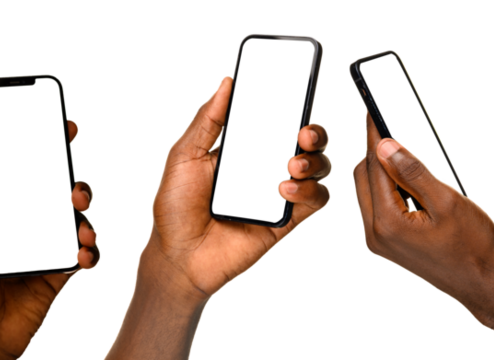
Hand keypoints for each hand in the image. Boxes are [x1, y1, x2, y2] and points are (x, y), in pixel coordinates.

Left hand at [0, 118, 99, 359]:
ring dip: (85, 218)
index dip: (44, 145)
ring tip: (80, 228)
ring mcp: (45, 244)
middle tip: (72, 190)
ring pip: (76, 217)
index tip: (63, 127)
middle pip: (58, 188)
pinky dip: (91, 252)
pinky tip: (82, 256)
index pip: (24, 168)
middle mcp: (25, 221)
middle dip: (74, 183)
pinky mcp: (61, 268)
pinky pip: (86, 252)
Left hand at [147, 75, 331, 301]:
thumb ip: (209, 119)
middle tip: (302, 134)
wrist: (178, 257)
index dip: (292, 107)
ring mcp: (278, 194)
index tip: (296, 94)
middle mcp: (265, 168)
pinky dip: (309, 190)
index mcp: (244, 149)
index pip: (277, 121)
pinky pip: (315, 200)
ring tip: (292, 165)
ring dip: (313, 161)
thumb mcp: (185, 155)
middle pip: (306, 142)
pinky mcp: (286, 221)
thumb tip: (228, 82)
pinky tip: (285, 189)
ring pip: (318, 168)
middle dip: (314, 132)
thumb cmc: (175, 208)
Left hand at [352, 108, 493, 303]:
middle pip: (363, 178)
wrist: (481, 284)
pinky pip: (377, 207)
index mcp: (387, 222)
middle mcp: (374, 233)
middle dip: (376, 154)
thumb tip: (385, 145)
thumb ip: (413, 172)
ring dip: (383, 172)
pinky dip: (389, 190)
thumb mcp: (446, 201)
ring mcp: (377, 241)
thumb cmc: (472, 245)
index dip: (375, 137)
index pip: (372, 168)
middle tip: (395, 132)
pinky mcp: (385, 244)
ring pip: (368, 192)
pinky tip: (409, 182)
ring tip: (408, 158)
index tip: (373, 112)